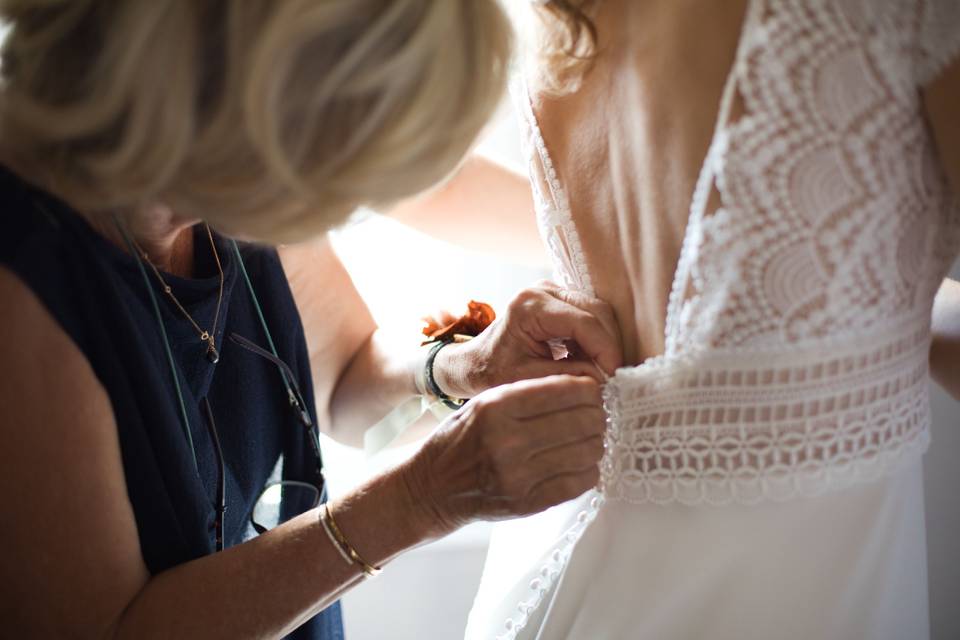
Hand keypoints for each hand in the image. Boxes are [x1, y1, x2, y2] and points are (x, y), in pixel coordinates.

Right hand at [400, 375, 605, 536]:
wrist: (433, 487)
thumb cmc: (462, 440)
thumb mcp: (484, 403)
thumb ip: (528, 393)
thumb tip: (584, 387)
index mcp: (497, 407)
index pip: (566, 391)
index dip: (589, 390)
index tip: (592, 392)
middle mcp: (508, 440)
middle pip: (584, 420)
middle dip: (598, 415)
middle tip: (595, 416)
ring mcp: (519, 475)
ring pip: (589, 451)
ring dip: (595, 443)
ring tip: (586, 440)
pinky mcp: (528, 503)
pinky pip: (580, 483)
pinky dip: (588, 471)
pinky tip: (578, 464)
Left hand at [432, 283, 621, 398]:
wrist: (472, 362)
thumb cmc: (490, 371)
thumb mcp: (527, 379)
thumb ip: (567, 377)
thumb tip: (605, 379)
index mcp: (530, 305)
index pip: (584, 322)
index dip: (606, 349)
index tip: (615, 376)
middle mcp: (543, 290)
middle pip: (597, 311)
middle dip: (609, 345)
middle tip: (614, 377)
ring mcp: (552, 291)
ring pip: (598, 312)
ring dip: (604, 342)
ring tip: (602, 371)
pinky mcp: (559, 301)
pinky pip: (589, 316)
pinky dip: (595, 340)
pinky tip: (590, 362)